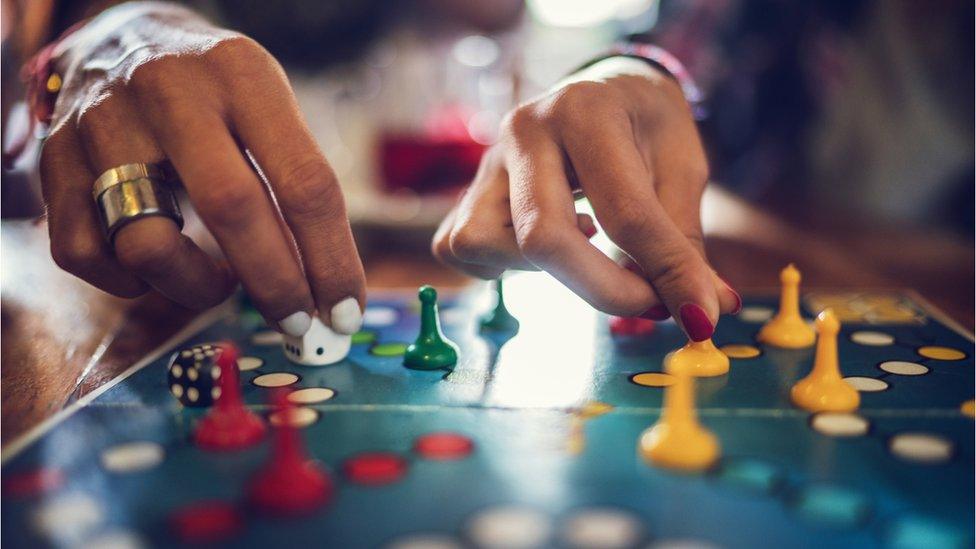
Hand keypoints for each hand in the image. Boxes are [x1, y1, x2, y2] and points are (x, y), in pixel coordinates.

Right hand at [40, 3, 364, 335]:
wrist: (122, 38)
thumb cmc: (216, 92)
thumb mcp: (268, 105)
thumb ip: (295, 184)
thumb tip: (328, 291)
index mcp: (241, 75)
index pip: (303, 180)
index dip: (330, 259)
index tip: (344, 311)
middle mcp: (169, 92)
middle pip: (231, 209)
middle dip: (276, 285)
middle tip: (299, 325)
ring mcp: (102, 123)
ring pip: (147, 245)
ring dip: (196, 288)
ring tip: (221, 281)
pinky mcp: (54, 159)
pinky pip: (87, 254)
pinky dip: (131, 283)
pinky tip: (159, 266)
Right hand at [432, 57, 739, 339]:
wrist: (605, 89)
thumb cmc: (647, 127)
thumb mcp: (681, 170)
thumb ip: (682, 242)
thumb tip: (703, 314)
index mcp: (586, 110)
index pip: (623, 210)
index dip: (664, 273)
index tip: (697, 316)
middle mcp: (524, 130)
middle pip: (541, 236)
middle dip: (602, 289)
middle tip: (650, 305)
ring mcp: (486, 161)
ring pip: (484, 244)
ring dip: (544, 272)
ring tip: (586, 249)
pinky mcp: (467, 191)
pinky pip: (462, 248)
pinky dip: (504, 265)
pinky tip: (550, 246)